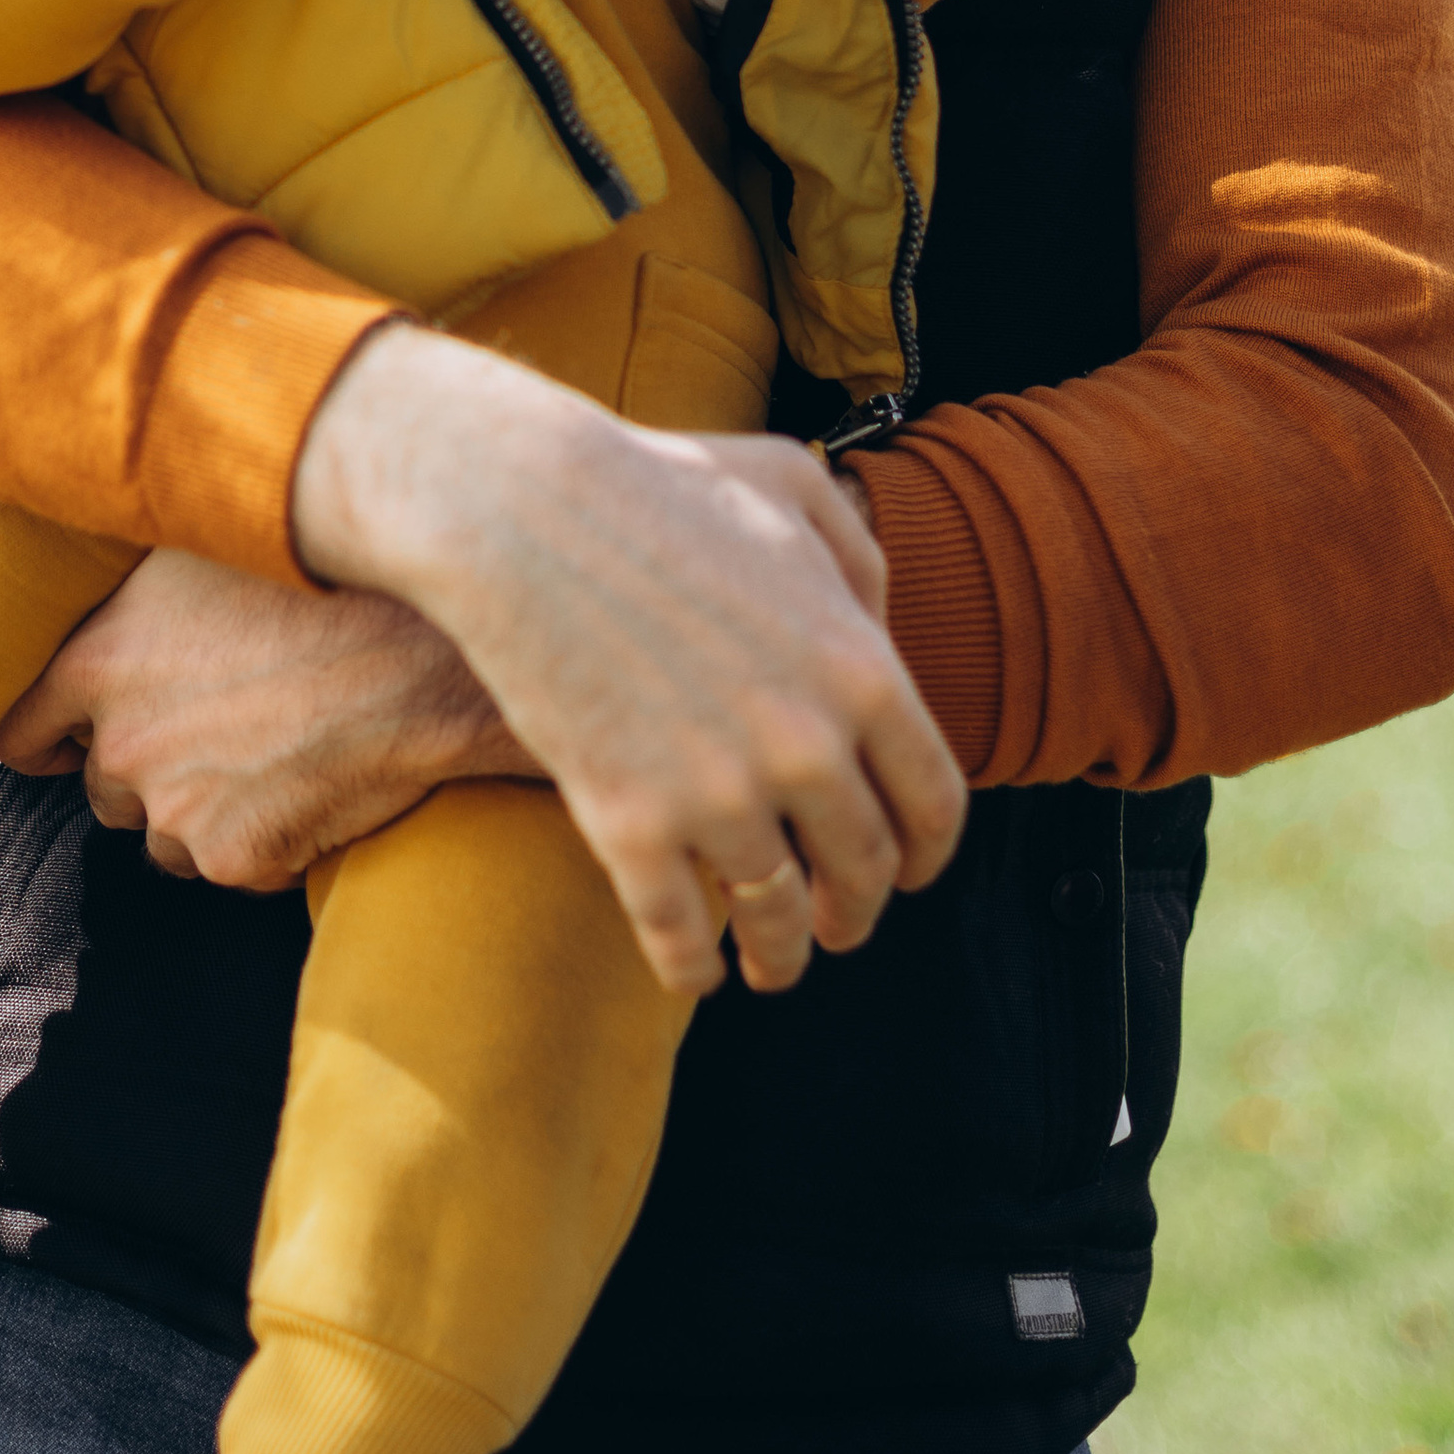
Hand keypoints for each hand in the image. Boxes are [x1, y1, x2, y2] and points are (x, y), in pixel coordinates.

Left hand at [0, 550, 530, 887]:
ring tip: (275, 753)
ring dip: (203, 813)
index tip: (63, 744)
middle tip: (218, 730)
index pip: (19, 733)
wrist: (418, 651)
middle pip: (105, 788)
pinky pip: (234, 866)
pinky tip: (311, 786)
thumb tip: (100, 595)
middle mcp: (123, 741)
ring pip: (166, 836)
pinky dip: (266, 842)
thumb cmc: (320, 583)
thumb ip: (129, 594)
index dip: (44, 741)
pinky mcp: (237, 856)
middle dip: (147, 772)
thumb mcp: (197, 556)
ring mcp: (178, 807)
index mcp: (97, 660)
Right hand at [291, 325, 966, 999]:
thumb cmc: (654, 481)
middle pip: (862, 871)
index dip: (925, 853)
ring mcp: (717, 795)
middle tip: (840, 922)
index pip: (934, 804)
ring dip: (782, 953)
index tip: (905, 871)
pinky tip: (693, 972)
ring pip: (775, 918)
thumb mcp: (791, 483)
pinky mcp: (628, 826)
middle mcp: (807, 747)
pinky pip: (677, 935)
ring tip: (772, 962)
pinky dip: (691, 969)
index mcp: (864, 670)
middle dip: (858, 910)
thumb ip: (859, 561)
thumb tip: (880, 638)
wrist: (519, 509)